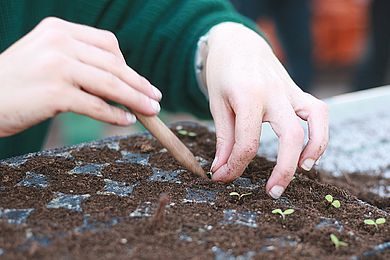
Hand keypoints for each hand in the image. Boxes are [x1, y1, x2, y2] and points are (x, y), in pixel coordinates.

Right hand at [0, 17, 161, 136]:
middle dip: (139, 84)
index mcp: (59, 29)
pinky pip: (96, 105)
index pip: (108, 44)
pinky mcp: (55, 93)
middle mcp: (59, 43)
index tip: (141, 82)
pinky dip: (114, 114)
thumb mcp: (46, 57)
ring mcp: (57, 67)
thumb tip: (119, 81)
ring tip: (150, 111)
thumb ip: (79, 60)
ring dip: (135, 99)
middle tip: (155, 98)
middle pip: (114, 64)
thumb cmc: (16, 82)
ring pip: (110, 84)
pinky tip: (126, 120)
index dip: (128, 65)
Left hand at [206, 23, 328, 198]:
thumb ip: (224, 137)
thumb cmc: (223, 73)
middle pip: (289, 136)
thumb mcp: (216, 104)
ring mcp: (291, 90)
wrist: (238, 43)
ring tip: (302, 171)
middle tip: (272, 193)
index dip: (234, 166)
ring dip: (314, 149)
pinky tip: (308, 150)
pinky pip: (318, 112)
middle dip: (283, 170)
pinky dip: (319, 133)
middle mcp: (274, 93)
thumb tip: (221, 170)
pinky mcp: (298, 91)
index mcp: (248, 95)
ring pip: (315, 120)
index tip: (221, 177)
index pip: (247, 142)